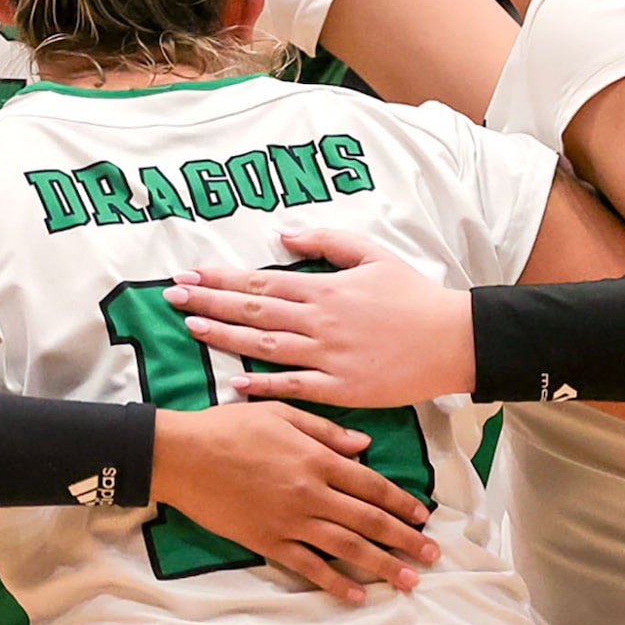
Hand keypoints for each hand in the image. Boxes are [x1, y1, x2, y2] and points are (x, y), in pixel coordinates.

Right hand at [151, 401, 438, 606]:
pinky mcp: (267, 541)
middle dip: (405, 539)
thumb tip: (364, 445)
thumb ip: (325, 430)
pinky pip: (308, 566)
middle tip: (432, 555)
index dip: (401, 502)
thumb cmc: (228, 427)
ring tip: (409, 580)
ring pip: (347, 547)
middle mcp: (311, 492)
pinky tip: (356, 595)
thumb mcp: (281, 414)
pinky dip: (334, 582)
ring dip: (382, 565)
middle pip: (368, 520)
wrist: (182, 455)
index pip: (371, 485)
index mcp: (317, 458)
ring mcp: (290, 520)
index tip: (423, 516)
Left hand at [168, 226, 473, 407]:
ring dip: (225, 336)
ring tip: (191, 326)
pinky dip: (265, 384)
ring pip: (266, 345)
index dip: (222, 277)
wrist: (453, 339)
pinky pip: (296, 385)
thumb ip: (329, 242)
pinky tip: (235, 380)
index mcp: (325, 289)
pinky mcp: (342, 388)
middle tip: (170, 295)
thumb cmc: (414, 296)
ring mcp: (329, 355)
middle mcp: (320, 320)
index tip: (189, 273)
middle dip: (209, 300)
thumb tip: (285, 235)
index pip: (261, 281)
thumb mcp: (374, 255)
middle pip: (254, 309)